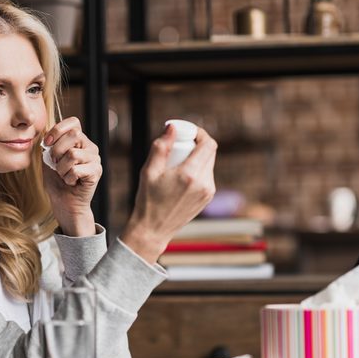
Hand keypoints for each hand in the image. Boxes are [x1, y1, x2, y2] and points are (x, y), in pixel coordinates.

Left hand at [42, 117, 101, 236]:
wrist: (64, 203)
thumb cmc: (56, 182)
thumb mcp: (48, 159)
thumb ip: (50, 145)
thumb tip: (48, 136)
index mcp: (79, 140)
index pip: (73, 122)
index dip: (58, 130)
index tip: (47, 143)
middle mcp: (90, 147)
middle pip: (74, 135)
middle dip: (57, 150)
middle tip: (55, 164)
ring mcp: (95, 159)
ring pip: (73, 154)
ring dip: (61, 168)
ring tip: (64, 175)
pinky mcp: (96, 172)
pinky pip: (76, 169)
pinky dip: (68, 178)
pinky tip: (71, 182)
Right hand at [120, 124, 216, 262]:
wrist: (153, 229)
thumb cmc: (148, 200)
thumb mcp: (149, 171)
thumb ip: (161, 146)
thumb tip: (172, 127)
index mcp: (190, 175)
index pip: (208, 144)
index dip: (200, 133)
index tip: (188, 133)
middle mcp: (204, 183)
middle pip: (210, 152)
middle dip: (196, 144)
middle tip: (180, 145)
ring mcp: (208, 193)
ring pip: (209, 164)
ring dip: (197, 158)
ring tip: (177, 163)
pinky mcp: (207, 199)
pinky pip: (207, 176)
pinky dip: (197, 170)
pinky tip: (181, 177)